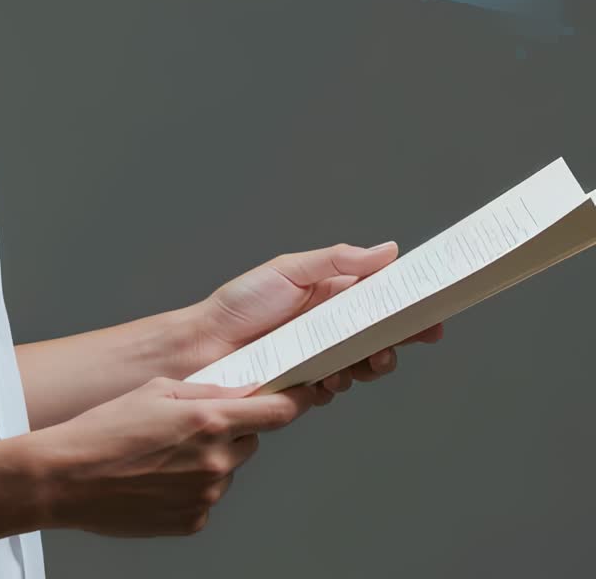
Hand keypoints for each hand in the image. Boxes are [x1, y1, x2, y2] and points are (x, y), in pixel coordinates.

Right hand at [34, 375, 313, 537]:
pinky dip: (192, 487)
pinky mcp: (193, 521)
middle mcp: (216, 461)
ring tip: (163, 454)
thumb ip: (207, 390)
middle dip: (231, 429)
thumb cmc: (108, 426)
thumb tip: (239, 391)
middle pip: (249, 439)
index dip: (297, 400)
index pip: (277, 411)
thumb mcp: (160, 388)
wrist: (68, 477)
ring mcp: (206, 495)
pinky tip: (158, 478)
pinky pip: (207, 497)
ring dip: (210, 459)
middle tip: (190, 426)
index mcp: (210, 420)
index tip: (309, 392)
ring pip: (227, 469)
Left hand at [193, 242, 442, 404]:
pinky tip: (329, 376)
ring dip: (374, 362)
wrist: (203, 346)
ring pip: (365, 364)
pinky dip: (340, 382)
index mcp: (333, 294)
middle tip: (416, 336)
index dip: (410, 304)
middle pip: (382, 334)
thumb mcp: (291, 270)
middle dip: (403, 337)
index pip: (381, 298)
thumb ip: (339, 260)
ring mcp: (322, 358)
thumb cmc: (242, 303)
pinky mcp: (309, 388)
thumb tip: (388, 251)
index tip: (435, 309)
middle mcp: (331, 327)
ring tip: (372, 357)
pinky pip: (337, 388)